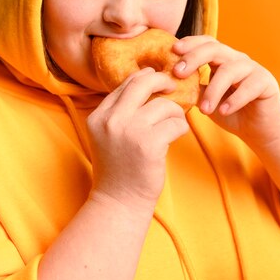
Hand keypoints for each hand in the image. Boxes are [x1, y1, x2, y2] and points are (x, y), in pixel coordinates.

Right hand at [87, 68, 188, 211]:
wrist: (119, 202)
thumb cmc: (119, 167)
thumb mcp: (109, 134)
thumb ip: (121, 111)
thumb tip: (147, 78)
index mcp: (98, 116)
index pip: (125, 84)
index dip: (144, 77)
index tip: (157, 80)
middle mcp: (111, 120)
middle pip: (142, 83)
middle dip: (162, 80)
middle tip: (172, 86)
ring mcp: (130, 131)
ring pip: (164, 105)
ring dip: (175, 112)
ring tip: (174, 123)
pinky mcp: (149, 144)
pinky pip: (175, 123)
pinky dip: (181, 128)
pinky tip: (176, 136)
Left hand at [172, 35, 279, 148]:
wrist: (257, 130)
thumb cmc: (227, 111)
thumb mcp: (204, 99)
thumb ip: (191, 88)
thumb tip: (165, 84)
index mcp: (221, 59)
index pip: (205, 43)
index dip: (190, 43)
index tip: (173, 51)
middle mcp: (237, 59)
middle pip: (215, 48)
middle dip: (194, 58)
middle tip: (178, 73)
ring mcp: (253, 69)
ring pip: (230, 70)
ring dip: (214, 90)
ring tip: (203, 109)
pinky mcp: (266, 83)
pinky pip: (249, 86)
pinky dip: (234, 99)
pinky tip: (223, 111)